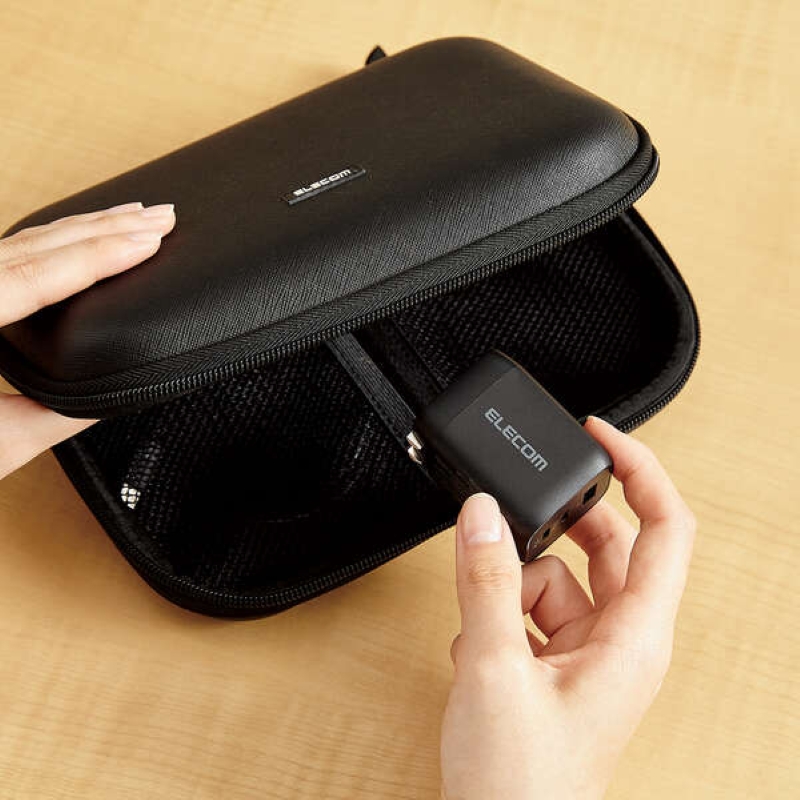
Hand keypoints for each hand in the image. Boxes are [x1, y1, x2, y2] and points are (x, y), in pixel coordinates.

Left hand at [0, 201, 174, 478]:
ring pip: (16, 242)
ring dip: (81, 229)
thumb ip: (51, 418)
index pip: (29, 278)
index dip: (97, 257)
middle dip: (100, 228)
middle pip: (26, 246)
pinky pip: (5, 257)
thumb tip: (109, 396)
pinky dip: (52, 243)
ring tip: (133, 218)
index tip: (147, 241)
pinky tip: (80, 237)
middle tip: (160, 217)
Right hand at [440, 416, 695, 799]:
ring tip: (480, 622)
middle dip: (555, 529)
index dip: (641, 470)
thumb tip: (482, 513)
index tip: (601, 436)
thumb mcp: (492, 667)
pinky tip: (476, 647)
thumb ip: (485, 582)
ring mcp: (589, 652)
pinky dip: (500, 613)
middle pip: (605, 545)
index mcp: (635, 636)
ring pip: (557, 576)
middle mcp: (621, 639)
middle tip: (511, 516)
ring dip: (512, 583)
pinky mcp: (557, 663)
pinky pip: (532, 608)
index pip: (666, 528)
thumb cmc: (522, 784)